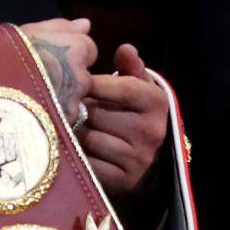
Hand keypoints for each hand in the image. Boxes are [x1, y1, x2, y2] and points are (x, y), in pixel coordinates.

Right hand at [20, 17, 96, 123]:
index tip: (48, 59)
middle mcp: (80, 78)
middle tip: (38, 83)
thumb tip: (86, 24)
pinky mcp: (66, 132)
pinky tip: (33, 119)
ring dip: (62, 102)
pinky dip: (55, 123)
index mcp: (72, 49)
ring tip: (32, 102)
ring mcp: (75, 107)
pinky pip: (66, 125)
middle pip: (84, 77)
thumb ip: (58, 27)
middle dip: (68, 80)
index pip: (88, 49)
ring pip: (76, 102)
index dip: (69, 54)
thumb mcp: (22, 34)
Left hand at [81, 44, 169, 197]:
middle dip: (81, 110)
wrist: (148, 159)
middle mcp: (152, 132)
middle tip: (73, 108)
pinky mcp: (124, 181)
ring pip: (90, 139)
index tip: (77, 81)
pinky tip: (79, 150)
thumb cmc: (135, 114)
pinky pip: (89, 164)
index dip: (95, 84)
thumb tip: (125, 48)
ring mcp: (139, 159)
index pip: (123, 88)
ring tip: (75, 128)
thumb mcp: (139, 88)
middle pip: (98, 114)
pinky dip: (80, 157)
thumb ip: (131, 66)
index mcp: (157, 103)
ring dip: (76, 133)